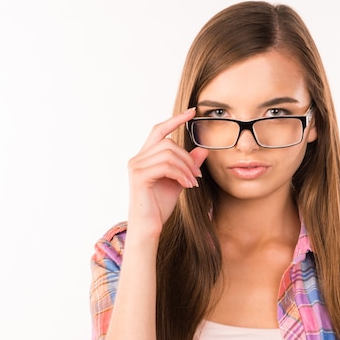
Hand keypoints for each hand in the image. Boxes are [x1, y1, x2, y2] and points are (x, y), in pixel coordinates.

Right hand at [127, 108, 207, 239]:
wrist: (149, 228)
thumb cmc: (159, 206)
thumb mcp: (180, 181)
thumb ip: (189, 165)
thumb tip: (203, 149)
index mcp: (145, 157)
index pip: (159, 131)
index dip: (175, 120)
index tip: (192, 112)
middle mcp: (137, 159)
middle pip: (168, 143)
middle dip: (187, 157)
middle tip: (197, 175)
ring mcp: (136, 166)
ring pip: (168, 153)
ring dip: (186, 167)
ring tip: (192, 182)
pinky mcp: (140, 176)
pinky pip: (166, 166)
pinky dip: (181, 174)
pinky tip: (186, 185)